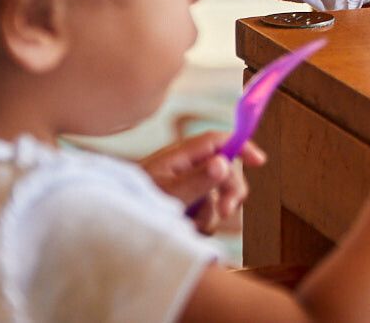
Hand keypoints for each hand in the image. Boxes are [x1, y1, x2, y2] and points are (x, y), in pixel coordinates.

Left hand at [140, 130, 262, 231]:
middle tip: (227, 211)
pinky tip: (184, 229)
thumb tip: (224, 161)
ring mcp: (184, 187)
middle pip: (224, 170)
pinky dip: (199, 223)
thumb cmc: (133, 204)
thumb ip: (197, 179)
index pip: (218, 141)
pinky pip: (203, 212)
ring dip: (209, 213)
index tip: (260, 161)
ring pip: (215, 195)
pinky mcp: (182, 205)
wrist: (109, 226)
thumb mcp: (169, 194)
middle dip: (230, 191)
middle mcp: (184, 168)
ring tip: (189, 225)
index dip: (241, 145)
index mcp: (180, 156)